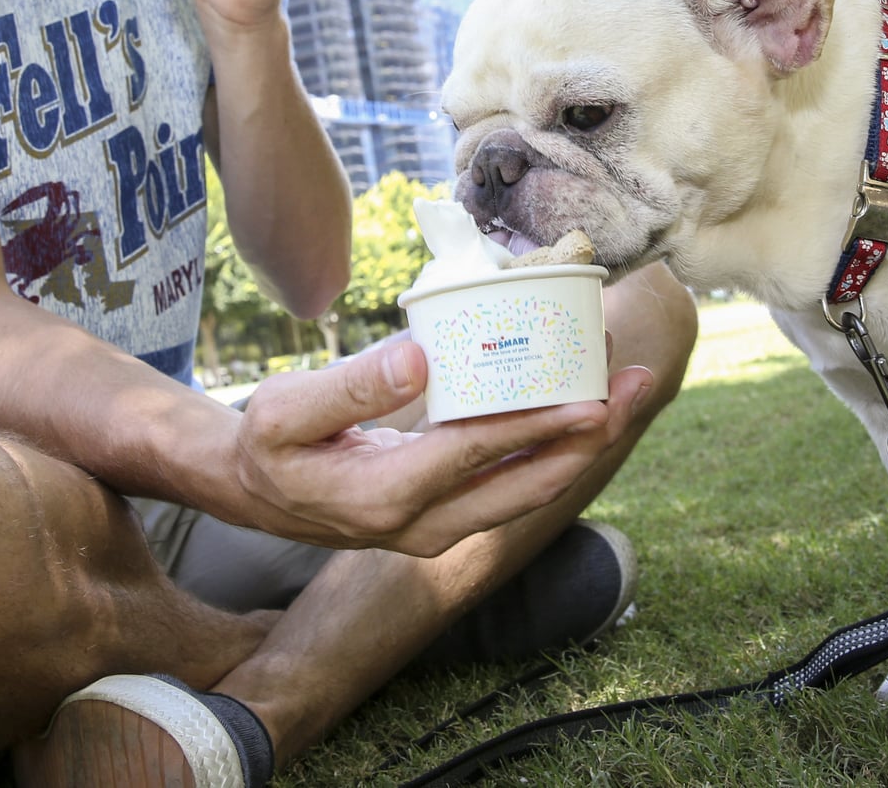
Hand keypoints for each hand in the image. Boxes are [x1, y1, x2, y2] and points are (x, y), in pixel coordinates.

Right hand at [229, 340, 655, 555]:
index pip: (478, 456)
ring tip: (625, 389)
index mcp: (383, 498)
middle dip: (588, 438)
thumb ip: (351, 386)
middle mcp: (422, 527)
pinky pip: (512, 486)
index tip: (593, 398)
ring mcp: (438, 530)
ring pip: (528, 491)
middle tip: (634, 384)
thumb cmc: (268, 443)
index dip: (541, 427)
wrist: (253, 493)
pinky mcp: (446, 518)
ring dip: (580, 444)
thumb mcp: (285, 409)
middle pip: (526, 485)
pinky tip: (579, 406)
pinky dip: (551, 447)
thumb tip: (420, 356)